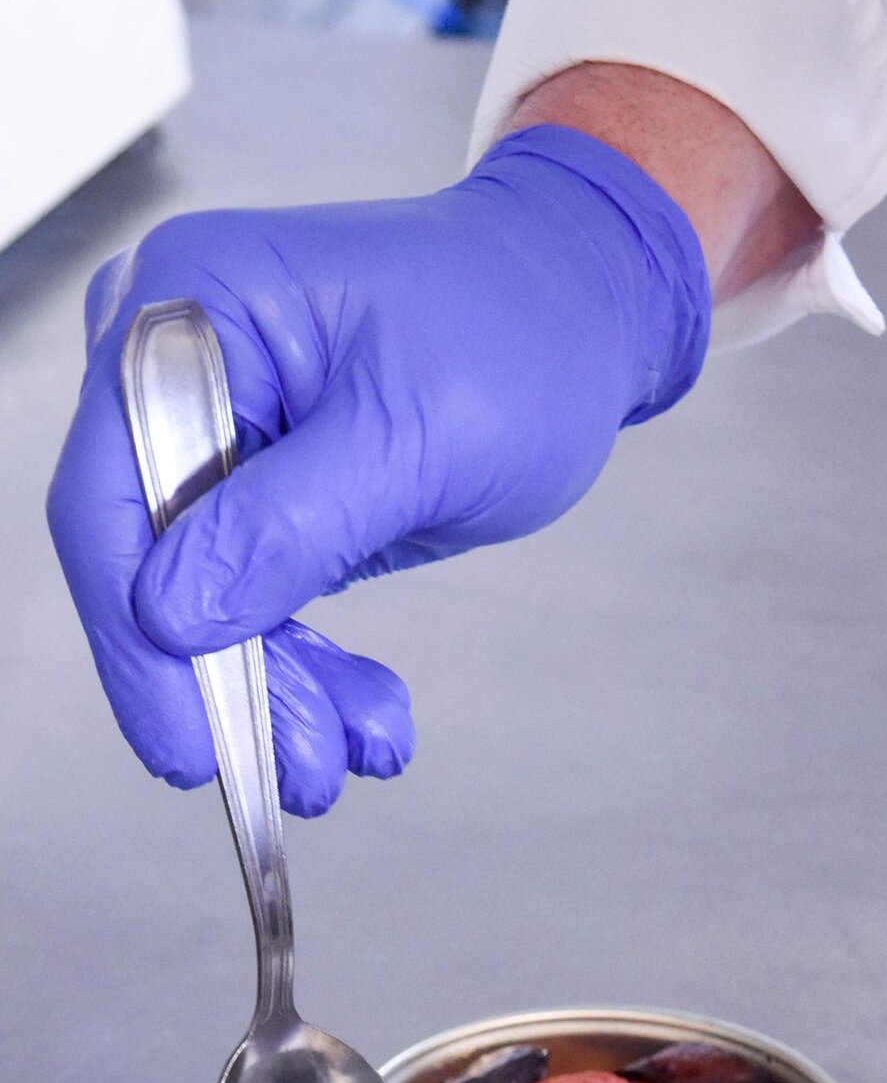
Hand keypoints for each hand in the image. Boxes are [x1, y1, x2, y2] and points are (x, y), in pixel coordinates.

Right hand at [48, 126, 708, 813]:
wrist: (580, 313)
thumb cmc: (518, 332)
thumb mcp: (415, 437)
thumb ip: (289, 525)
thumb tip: (175, 616)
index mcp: (188, 309)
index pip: (111, 498)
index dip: (137, 638)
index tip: (187, 746)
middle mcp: (171, 364)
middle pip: (148, 563)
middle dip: (233, 683)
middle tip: (308, 773)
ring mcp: (210, 427)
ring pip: (204, 602)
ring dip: (281, 693)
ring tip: (360, 749)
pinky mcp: (252, 486)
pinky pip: (252, 599)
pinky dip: (307, 668)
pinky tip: (366, 716)